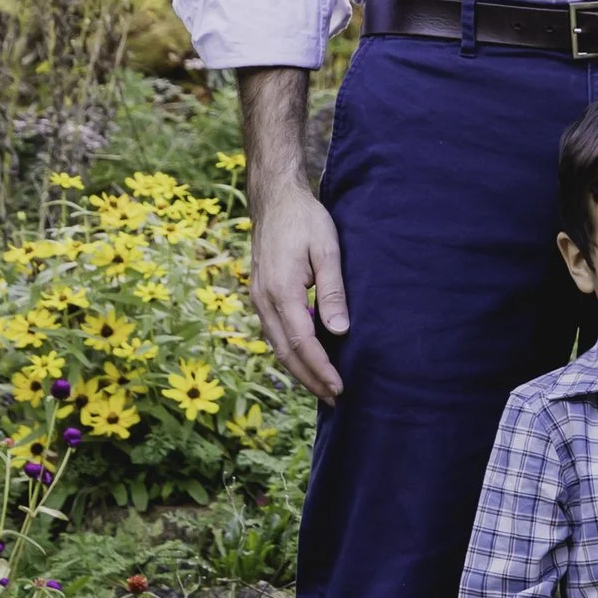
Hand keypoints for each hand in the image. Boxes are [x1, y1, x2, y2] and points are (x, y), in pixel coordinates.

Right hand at [251, 183, 349, 401]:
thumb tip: (339, 332)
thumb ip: (333, 291)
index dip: (321, 368)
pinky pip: (273, 333)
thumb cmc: (305, 220)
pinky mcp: (259, 295)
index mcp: (281, 291)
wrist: (274, 199)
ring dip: (298, 370)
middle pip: (285, 352)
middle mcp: (264, 300)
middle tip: (334, 398)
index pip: (302, 342)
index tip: (339, 387)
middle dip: (309, 378)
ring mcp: (258, 298)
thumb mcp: (327, 249)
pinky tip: (304, 359)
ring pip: (276, 346)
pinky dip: (288, 352)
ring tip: (322, 387)